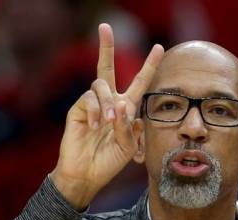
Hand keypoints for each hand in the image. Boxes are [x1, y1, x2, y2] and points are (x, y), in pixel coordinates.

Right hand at [50, 24, 163, 209]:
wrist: (87, 174)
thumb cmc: (109, 162)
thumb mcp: (128, 146)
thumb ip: (130, 126)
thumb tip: (122, 104)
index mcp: (126, 109)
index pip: (139, 83)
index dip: (149, 65)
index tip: (159, 47)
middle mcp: (108, 101)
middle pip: (107, 67)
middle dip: (105, 47)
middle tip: (105, 27)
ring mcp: (92, 104)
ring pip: (102, 85)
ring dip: (108, 102)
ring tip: (110, 123)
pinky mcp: (78, 110)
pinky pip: (89, 98)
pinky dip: (96, 112)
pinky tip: (96, 127)